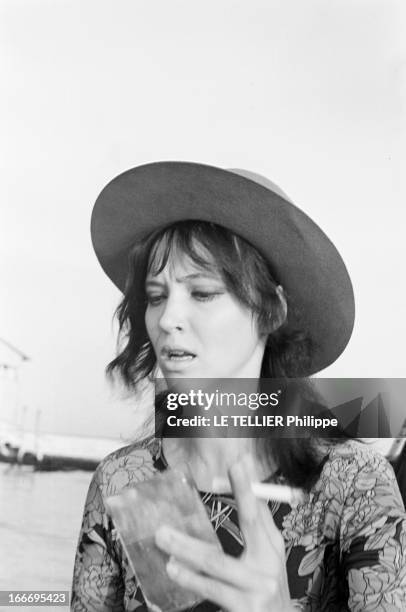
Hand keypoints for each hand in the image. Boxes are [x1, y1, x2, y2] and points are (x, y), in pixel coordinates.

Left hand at [155, 455, 293, 611]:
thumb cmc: (263, 589)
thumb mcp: (264, 559)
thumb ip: (252, 529)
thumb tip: (237, 490)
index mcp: (272, 548)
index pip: (260, 511)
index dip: (248, 487)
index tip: (240, 461)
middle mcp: (268, 566)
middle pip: (247, 526)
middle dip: (230, 502)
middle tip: (202, 490)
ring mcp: (258, 590)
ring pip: (216, 563)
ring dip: (186, 549)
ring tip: (164, 538)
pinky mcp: (246, 609)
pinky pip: (212, 591)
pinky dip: (191, 578)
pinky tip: (174, 570)